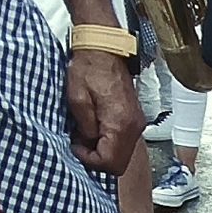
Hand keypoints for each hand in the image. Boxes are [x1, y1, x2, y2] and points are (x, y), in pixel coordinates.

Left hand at [66, 48, 143, 173]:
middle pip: (119, 164)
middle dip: (97, 160)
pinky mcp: (134, 118)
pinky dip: (109, 142)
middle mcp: (133, 127)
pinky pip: (124, 142)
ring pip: (122, 155)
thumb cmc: (89, 69)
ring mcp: (136, 123)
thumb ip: (85, 128)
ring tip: (85, 134)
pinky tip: (95, 128)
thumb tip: (88, 144)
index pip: (109, 162)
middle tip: (79, 144)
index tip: (75, 146)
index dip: (89, 160)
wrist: (104, 48)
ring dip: (103, 151)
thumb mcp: (77, 99)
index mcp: (120, 123)